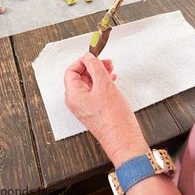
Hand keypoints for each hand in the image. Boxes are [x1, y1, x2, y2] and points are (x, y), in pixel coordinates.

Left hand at [64, 52, 148, 166]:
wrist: (123, 138)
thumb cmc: (113, 117)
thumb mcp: (104, 85)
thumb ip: (95, 67)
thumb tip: (88, 56)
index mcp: (73, 95)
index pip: (71, 71)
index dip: (83, 61)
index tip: (94, 56)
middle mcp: (76, 101)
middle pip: (80, 76)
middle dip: (93, 67)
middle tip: (106, 62)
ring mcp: (84, 106)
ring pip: (89, 83)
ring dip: (99, 74)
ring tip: (111, 70)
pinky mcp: (93, 109)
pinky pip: (95, 91)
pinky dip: (102, 83)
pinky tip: (112, 80)